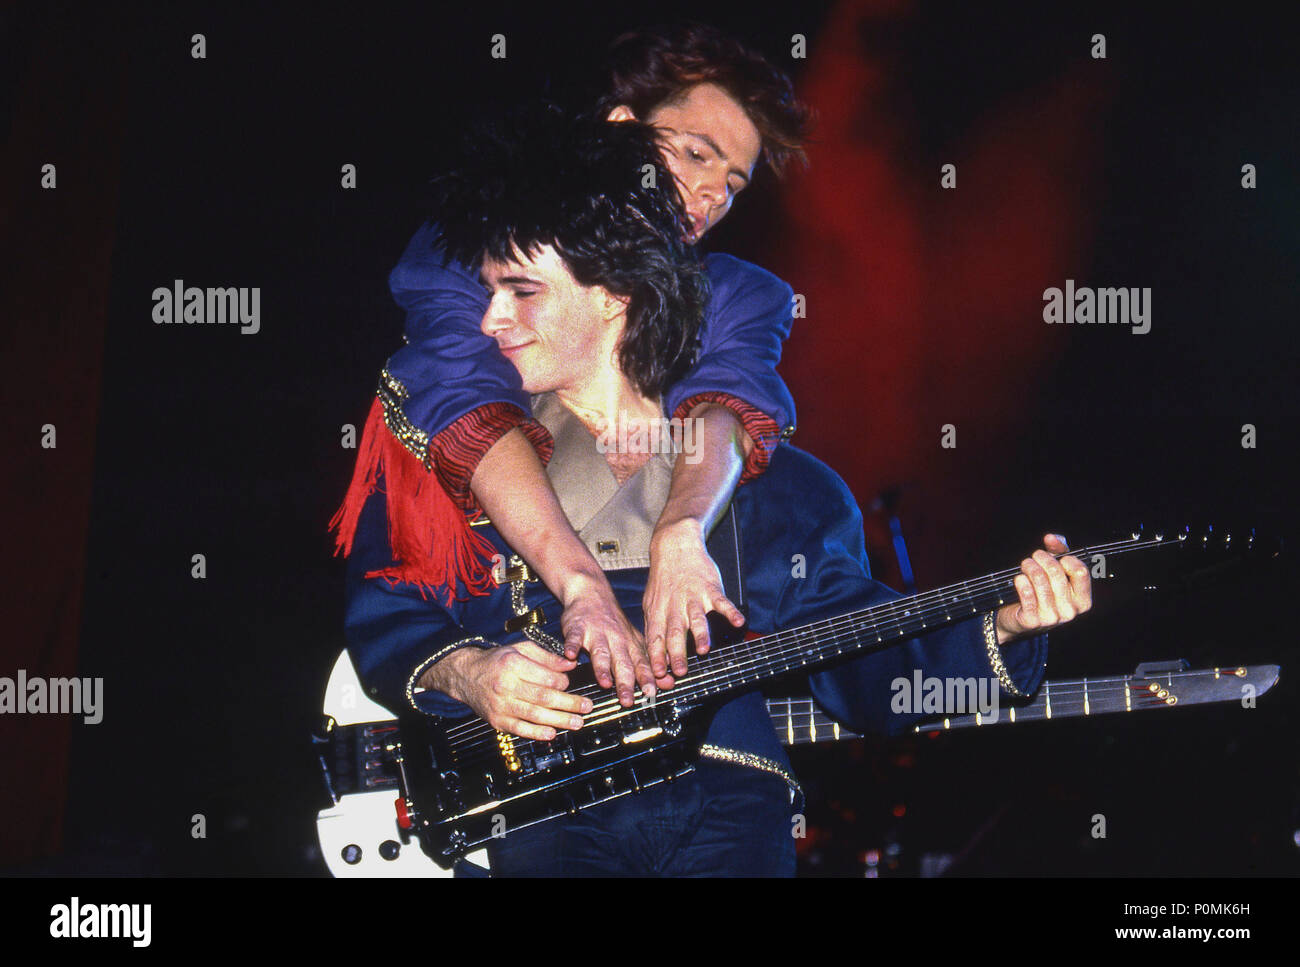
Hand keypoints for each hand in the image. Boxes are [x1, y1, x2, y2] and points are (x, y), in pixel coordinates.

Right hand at [423, 641, 591, 741]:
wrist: (466, 675)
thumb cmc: (496, 661)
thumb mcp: (520, 649)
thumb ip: (547, 657)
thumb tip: (570, 665)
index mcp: (513, 665)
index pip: (545, 676)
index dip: (563, 682)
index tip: (570, 683)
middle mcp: (506, 685)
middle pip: (544, 697)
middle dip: (569, 704)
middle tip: (586, 707)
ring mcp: (501, 705)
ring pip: (535, 715)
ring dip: (560, 720)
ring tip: (577, 722)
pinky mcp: (497, 720)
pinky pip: (520, 729)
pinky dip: (537, 733)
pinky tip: (552, 733)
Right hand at [558, 573, 655, 706]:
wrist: (591, 593)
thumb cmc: (613, 624)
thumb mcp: (634, 642)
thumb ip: (647, 665)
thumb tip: (668, 684)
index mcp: (630, 645)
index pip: (641, 664)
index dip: (646, 679)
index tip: (651, 693)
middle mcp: (616, 640)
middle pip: (622, 663)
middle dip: (626, 682)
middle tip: (628, 700)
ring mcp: (596, 633)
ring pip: (600, 652)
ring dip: (603, 668)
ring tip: (605, 682)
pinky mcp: (577, 627)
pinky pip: (574, 638)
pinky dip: (572, 646)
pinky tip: (570, 655)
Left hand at [643, 518, 745, 683]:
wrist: (675, 546)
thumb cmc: (663, 580)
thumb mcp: (651, 603)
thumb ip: (654, 629)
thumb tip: (653, 656)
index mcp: (658, 612)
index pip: (655, 638)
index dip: (656, 656)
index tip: (657, 674)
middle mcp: (675, 606)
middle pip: (675, 632)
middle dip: (676, 652)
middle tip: (679, 671)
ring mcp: (693, 597)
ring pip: (696, 618)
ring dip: (700, 634)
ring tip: (703, 650)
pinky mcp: (710, 588)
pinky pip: (721, 601)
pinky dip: (730, 611)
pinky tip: (738, 622)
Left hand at [996, 534, 1092, 642]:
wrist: (1019, 620)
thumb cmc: (1041, 593)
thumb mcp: (1054, 573)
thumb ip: (1057, 552)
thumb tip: (1051, 538)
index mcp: (1082, 600)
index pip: (1081, 572)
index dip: (1067, 559)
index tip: (1056, 557)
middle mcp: (1071, 611)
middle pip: (1057, 573)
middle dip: (1042, 559)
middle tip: (1033, 557)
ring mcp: (1052, 618)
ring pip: (1040, 581)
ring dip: (1029, 567)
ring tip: (1025, 564)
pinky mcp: (1033, 621)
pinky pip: (1027, 593)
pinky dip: (1021, 582)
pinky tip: (1019, 579)